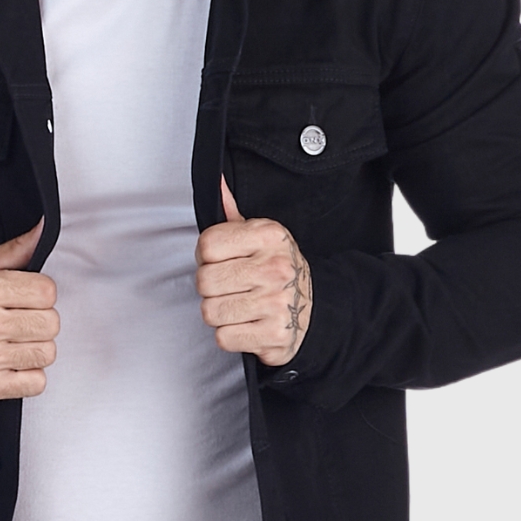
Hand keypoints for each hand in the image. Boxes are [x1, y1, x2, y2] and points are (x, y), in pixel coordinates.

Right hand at [0, 219, 58, 400]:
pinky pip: (36, 382)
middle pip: (51, 323)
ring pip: (47, 353)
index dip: (40, 293)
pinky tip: (10, 362)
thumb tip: (44, 228)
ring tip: (13, 341)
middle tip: (19, 320)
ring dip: (36, 348)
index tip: (25, 297)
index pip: (47, 291)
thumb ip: (15, 251)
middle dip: (40, 320)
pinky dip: (29, 374)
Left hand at [195, 178, 311, 366]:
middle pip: (204, 281)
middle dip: (211, 287)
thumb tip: (216, 183)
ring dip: (219, 312)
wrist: (316, 309)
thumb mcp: (260, 236)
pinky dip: (230, 334)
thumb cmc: (278, 270)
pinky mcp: (274, 335)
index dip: (205, 257)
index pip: (206, 245)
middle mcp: (274, 268)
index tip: (220, 261)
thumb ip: (232, 213)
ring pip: (210, 311)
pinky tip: (247, 323)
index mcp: (268, 236)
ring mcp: (276, 303)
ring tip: (239, 305)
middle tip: (230, 286)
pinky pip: (224, 337)